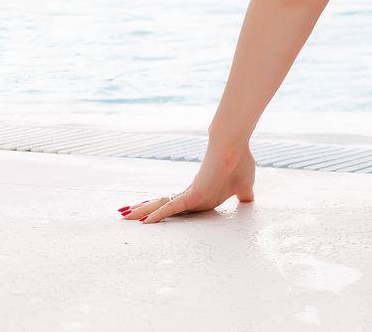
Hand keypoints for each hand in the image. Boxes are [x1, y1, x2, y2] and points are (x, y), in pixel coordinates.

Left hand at [118, 141, 255, 223]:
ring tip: (122, 216)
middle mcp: (192, 195)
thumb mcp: (244, 185)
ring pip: (161, 206)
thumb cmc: (239, 163)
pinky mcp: (192, 194)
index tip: (148, 213)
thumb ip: (243, 194)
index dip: (162, 210)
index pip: (177, 205)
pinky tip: (144, 223)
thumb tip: (249, 199)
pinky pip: (172, 208)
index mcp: (201, 195)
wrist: (235, 148)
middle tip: (126, 214)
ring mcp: (191, 195)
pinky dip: (159, 215)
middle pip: (163, 205)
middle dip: (144, 210)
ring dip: (142, 212)